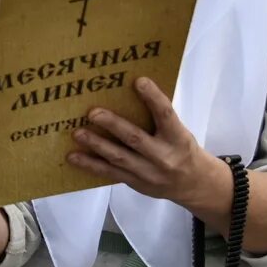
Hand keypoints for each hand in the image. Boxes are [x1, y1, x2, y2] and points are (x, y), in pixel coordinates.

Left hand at [66, 77, 229, 213]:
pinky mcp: (135, 182)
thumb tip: (131, 90)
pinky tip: (73, 156)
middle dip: (113, 125)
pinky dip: (90, 165)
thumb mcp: (179, 132)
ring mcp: (148, 172)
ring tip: (78, 133)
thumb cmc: (181, 149)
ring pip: (118, 157)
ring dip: (96, 144)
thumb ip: (159, 118)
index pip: (166, 115)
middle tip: (93, 112)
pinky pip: (110, 173)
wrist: (193, 184)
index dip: (153, 98)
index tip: (139, 81)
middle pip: (135, 139)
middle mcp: (163, 156)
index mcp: (177, 138)